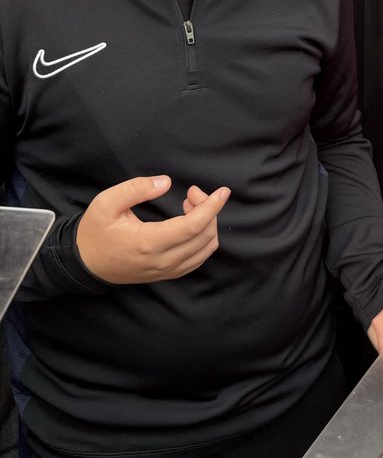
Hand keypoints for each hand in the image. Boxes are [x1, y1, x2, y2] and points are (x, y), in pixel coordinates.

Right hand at [76, 176, 227, 282]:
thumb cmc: (95, 231)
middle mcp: (162, 261)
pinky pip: (197, 259)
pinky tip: (191, 223)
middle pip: (204, 236)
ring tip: (190, 206)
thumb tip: (166, 182)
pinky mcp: (167, 274)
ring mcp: (166, 271)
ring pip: (205, 249)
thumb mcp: (107, 203)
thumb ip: (135, 188)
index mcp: (148, 243)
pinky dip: (204, 239)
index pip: (193, 226)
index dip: (212, 207)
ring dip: (207, 225)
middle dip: (208, 210)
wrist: (84, 264)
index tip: (223, 191)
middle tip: (192, 193)